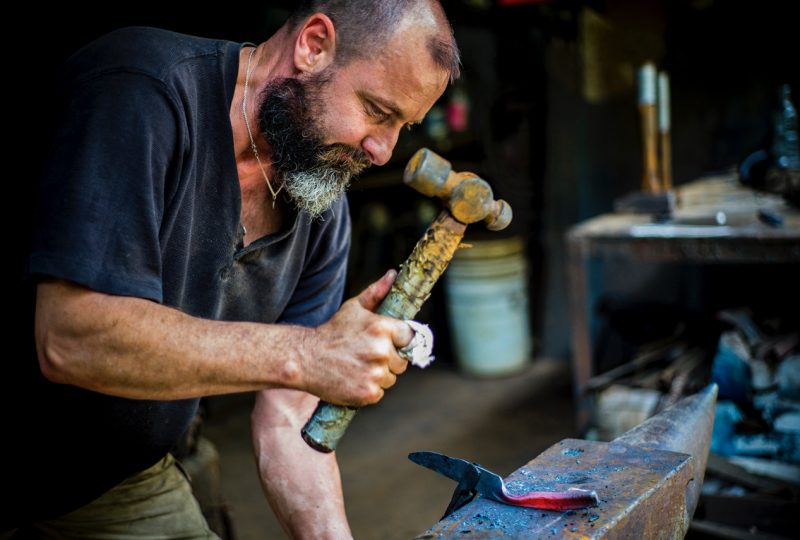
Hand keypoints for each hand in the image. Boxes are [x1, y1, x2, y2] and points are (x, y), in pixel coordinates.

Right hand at [303, 270, 413, 406]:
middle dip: (389, 359)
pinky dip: (369, 389)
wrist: (305, 359)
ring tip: (357, 366)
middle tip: (366, 355)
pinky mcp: (369, 393)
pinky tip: (354, 379)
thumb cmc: (332, 332)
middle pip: (402, 361)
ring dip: (379, 375)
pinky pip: (380, 392)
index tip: (388, 343)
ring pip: (391, 378)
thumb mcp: (354, 308)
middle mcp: (382, 351)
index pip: (410, 337)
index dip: (400, 341)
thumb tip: (392, 275)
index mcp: (382, 328)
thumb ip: (376, 293)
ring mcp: (376, 373)